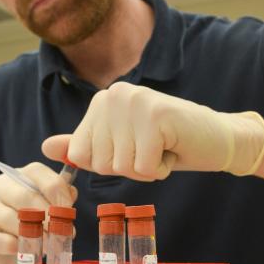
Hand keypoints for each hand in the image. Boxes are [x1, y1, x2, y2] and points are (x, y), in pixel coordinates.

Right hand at [0, 162, 76, 263]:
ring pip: (11, 218)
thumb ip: (56, 200)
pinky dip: (12, 246)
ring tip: (49, 247)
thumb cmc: (22, 227)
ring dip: (35, 235)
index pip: (37, 172)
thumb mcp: (40, 211)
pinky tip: (24, 251)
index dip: (58, 192)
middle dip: (49, 217)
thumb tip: (71, 193)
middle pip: (26, 195)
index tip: (69, 213)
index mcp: (14, 176)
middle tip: (63, 234)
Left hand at [42, 82, 263, 179]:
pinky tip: (174, 149)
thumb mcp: (122, 146)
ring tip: (164, 148)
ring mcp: (134, 102)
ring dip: (147, 169)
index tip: (135, 148)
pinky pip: (143, 167)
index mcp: (102, 101)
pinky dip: (161, 168)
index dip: (111, 164)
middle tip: (153, 148)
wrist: (218, 139)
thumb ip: (85, 146)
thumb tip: (45, 148)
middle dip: (130, 168)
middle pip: (101, 163)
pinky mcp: (155, 116)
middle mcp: (114, 95)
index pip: (81, 154)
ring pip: (122, 166)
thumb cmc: (169, 145)